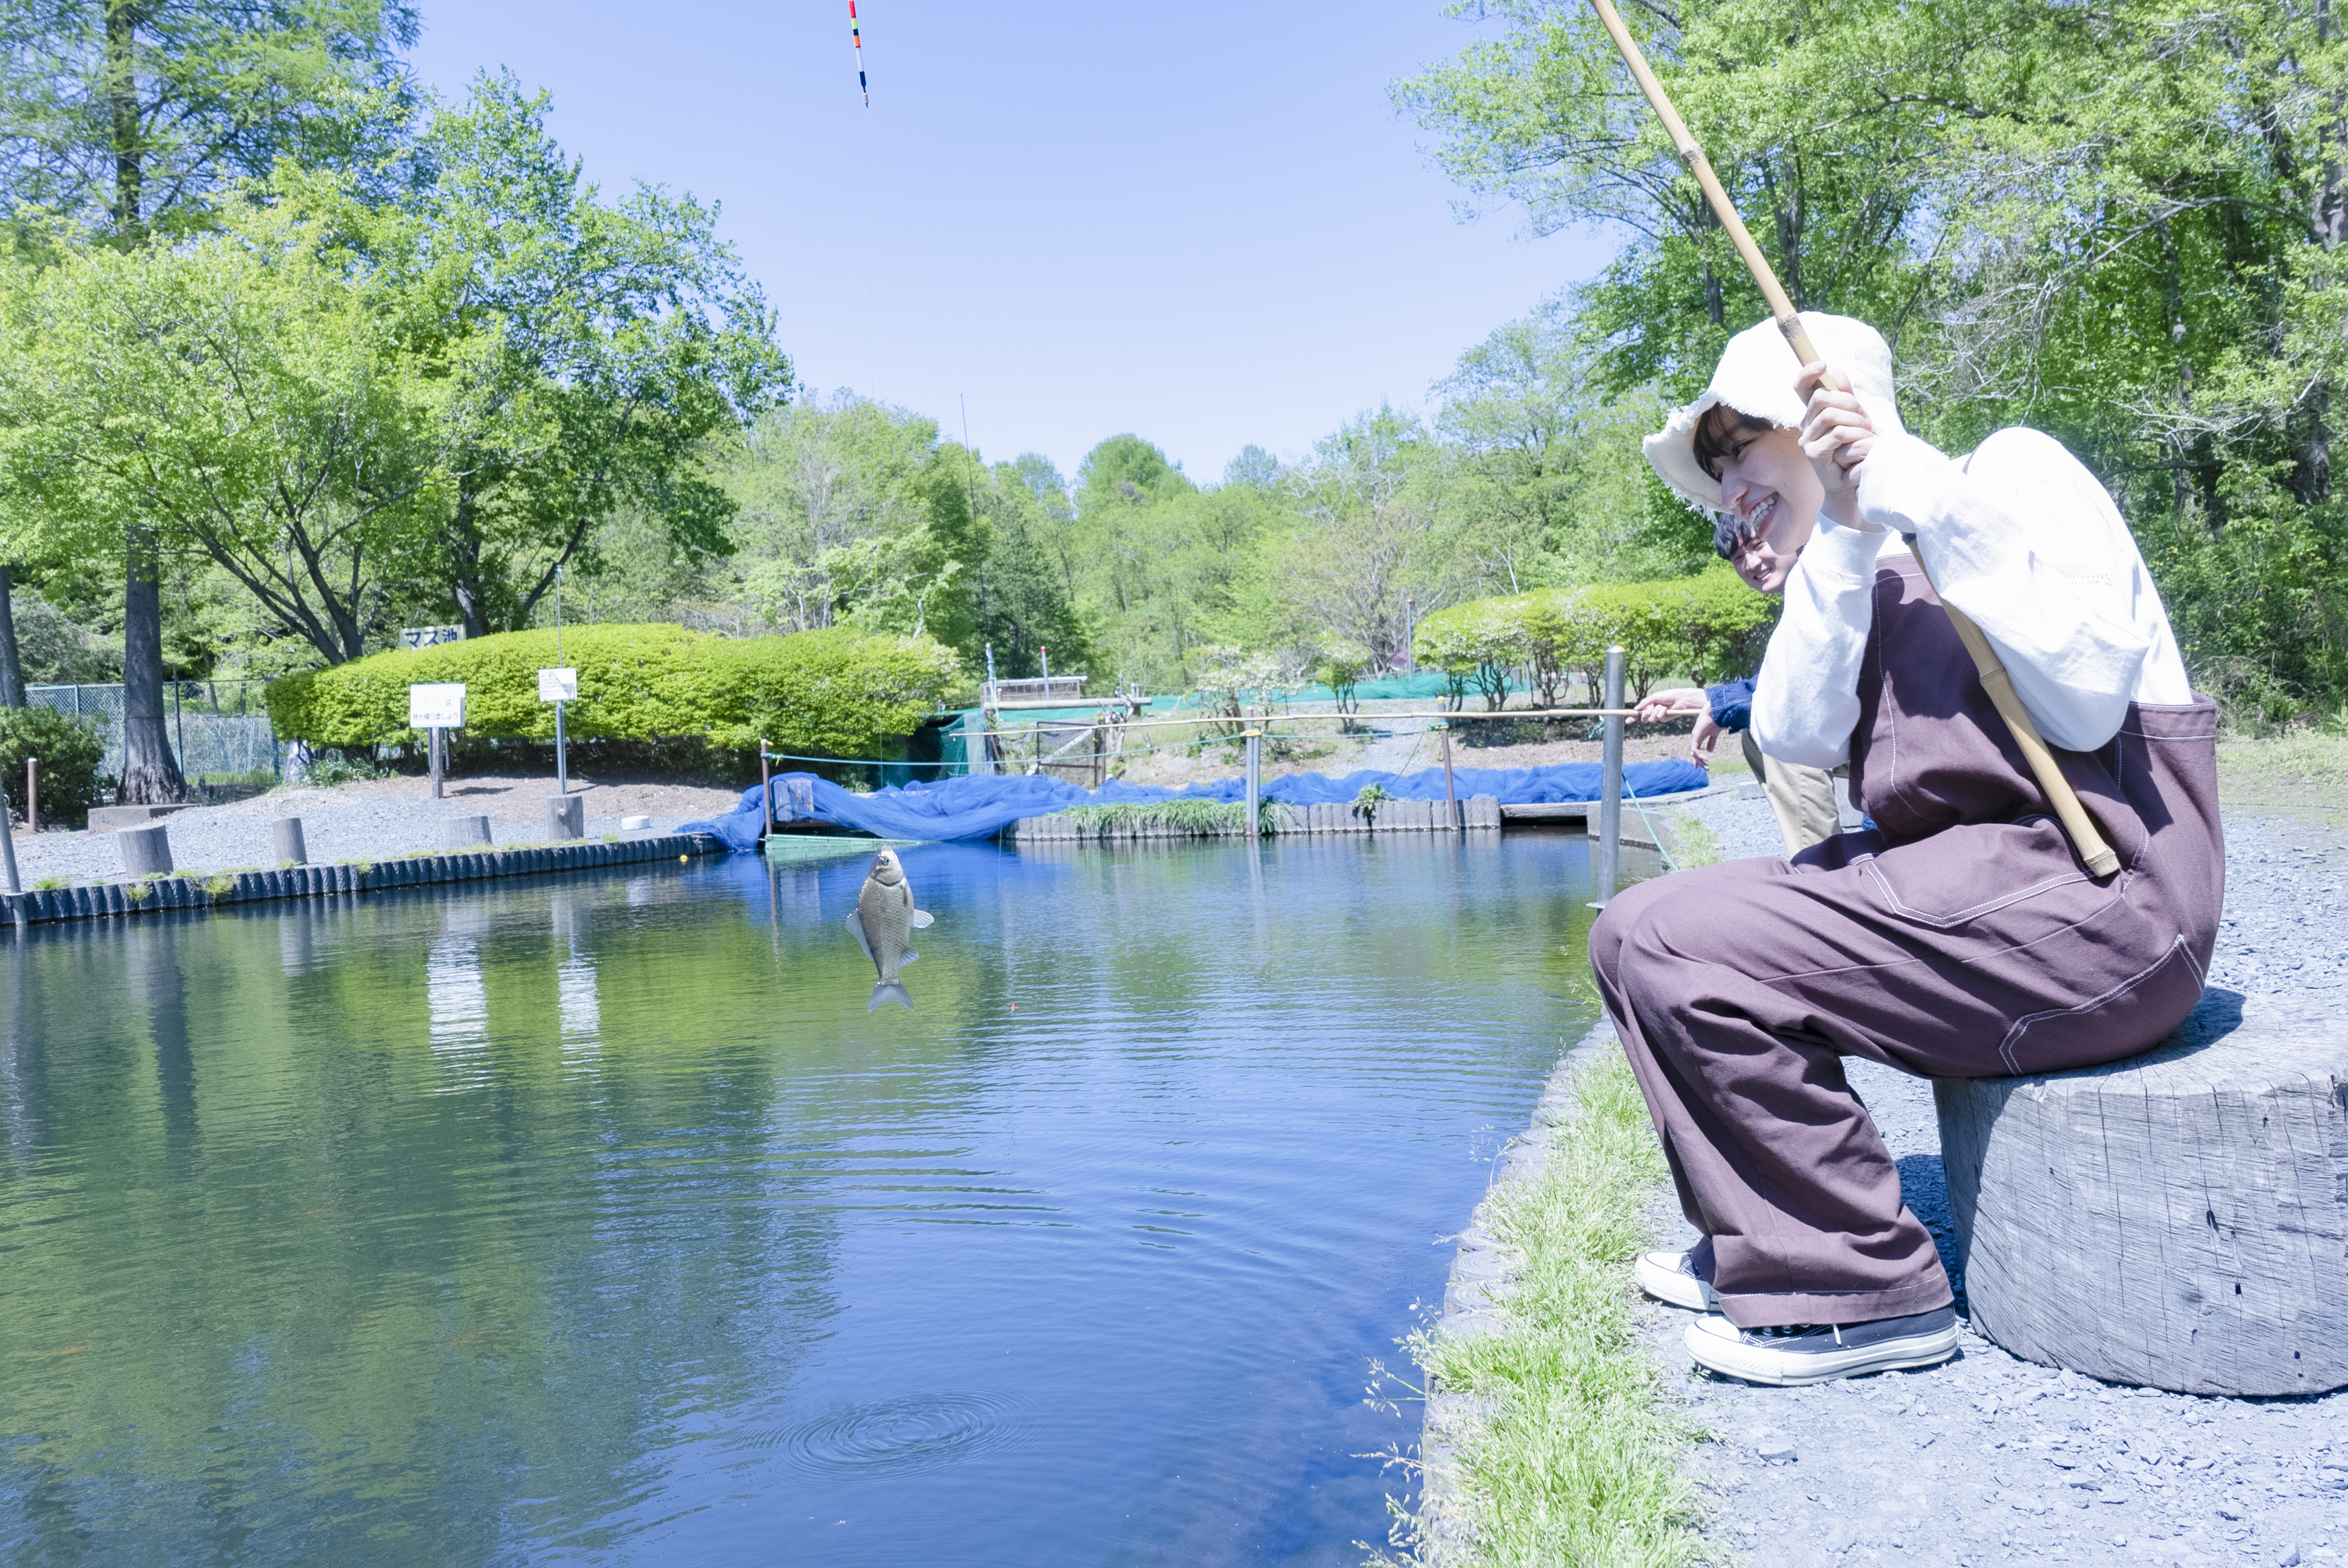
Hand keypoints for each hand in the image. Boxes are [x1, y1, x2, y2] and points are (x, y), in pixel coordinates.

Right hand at [1632, 686, 1706, 723]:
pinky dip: (1661, 712)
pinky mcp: (1665, 719)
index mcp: (1650, 705)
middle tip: (1649, 709)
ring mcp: (1659, 716)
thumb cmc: (1669, 695)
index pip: (1639, 713)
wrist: (1680, 698)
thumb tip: (1636, 708)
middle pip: (1643, 718)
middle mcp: (1653, 711)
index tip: (1627, 720)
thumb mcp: (1654, 697)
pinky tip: (1666, 709)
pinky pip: (1658, 718)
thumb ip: (1645, 702)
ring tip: (1661, 706)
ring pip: (1650, 719)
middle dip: (1644, 714)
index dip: (1633, 717)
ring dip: (1655, 712)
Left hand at [1690, 710, 1722, 767]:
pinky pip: (1694, 748)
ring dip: (1699, 760)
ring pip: (1693, 752)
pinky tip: (1705, 758)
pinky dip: (1699, 754)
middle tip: (1706, 768)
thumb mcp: (1714, 734)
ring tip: (1706, 766)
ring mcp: (1695, 736)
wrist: (1716, 712)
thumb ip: (1711, 742)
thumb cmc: (1716, 720)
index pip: (1696, 749)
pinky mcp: (1696, 735)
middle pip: (1694, 752)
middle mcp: (1696, 737)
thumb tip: (1709, 751)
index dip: (1697, 758)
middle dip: (1699, 762)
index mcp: (1699, 737)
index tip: (1699, 766)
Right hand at [1795, 361, 1878, 529]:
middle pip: (1820, 398)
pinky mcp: (1814, 455)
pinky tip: (1865, 445)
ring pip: (1830, 416)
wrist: (1856, 484)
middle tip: (1865, 417)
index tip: (1823, 364)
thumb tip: (1836, 371)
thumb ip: (1845, 397)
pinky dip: (1857, 437)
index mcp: (1814, 414)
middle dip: (1848, 403)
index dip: (1807, 373)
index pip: (1801, 388)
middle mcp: (1806, 426)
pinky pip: (1837, 434)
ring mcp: (1807, 441)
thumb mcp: (1855, 419)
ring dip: (1856, 422)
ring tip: (1869, 433)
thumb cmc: (1856, 451)